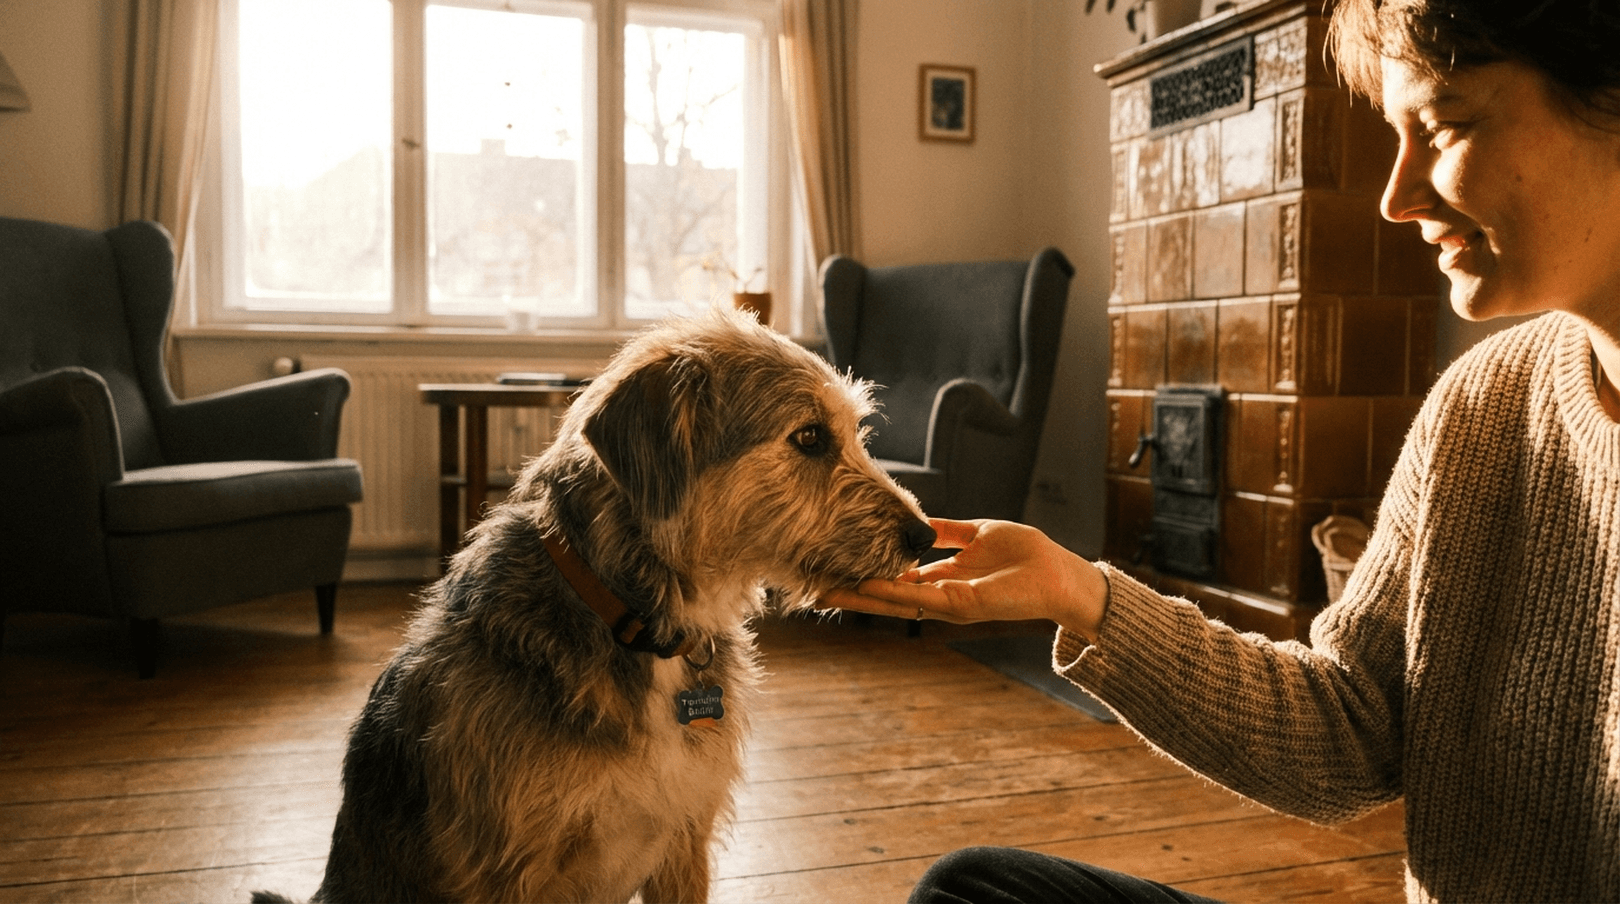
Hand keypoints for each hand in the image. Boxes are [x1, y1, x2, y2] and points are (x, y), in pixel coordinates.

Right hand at [817, 519, 1109, 640]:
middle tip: (814, 587)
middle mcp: (939, 595)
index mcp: (942, 578)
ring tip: (826, 592)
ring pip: (895, 601)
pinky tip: (868, 586)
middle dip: (851, 592)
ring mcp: (948, 603)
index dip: (865, 573)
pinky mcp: (961, 605)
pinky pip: (920, 598)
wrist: (1060, 575)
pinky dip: (893, 592)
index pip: (895, 578)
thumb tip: (921, 524)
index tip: (835, 567)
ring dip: (861, 597)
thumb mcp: (979, 534)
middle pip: (886, 595)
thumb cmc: (1028, 556)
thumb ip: (949, 532)